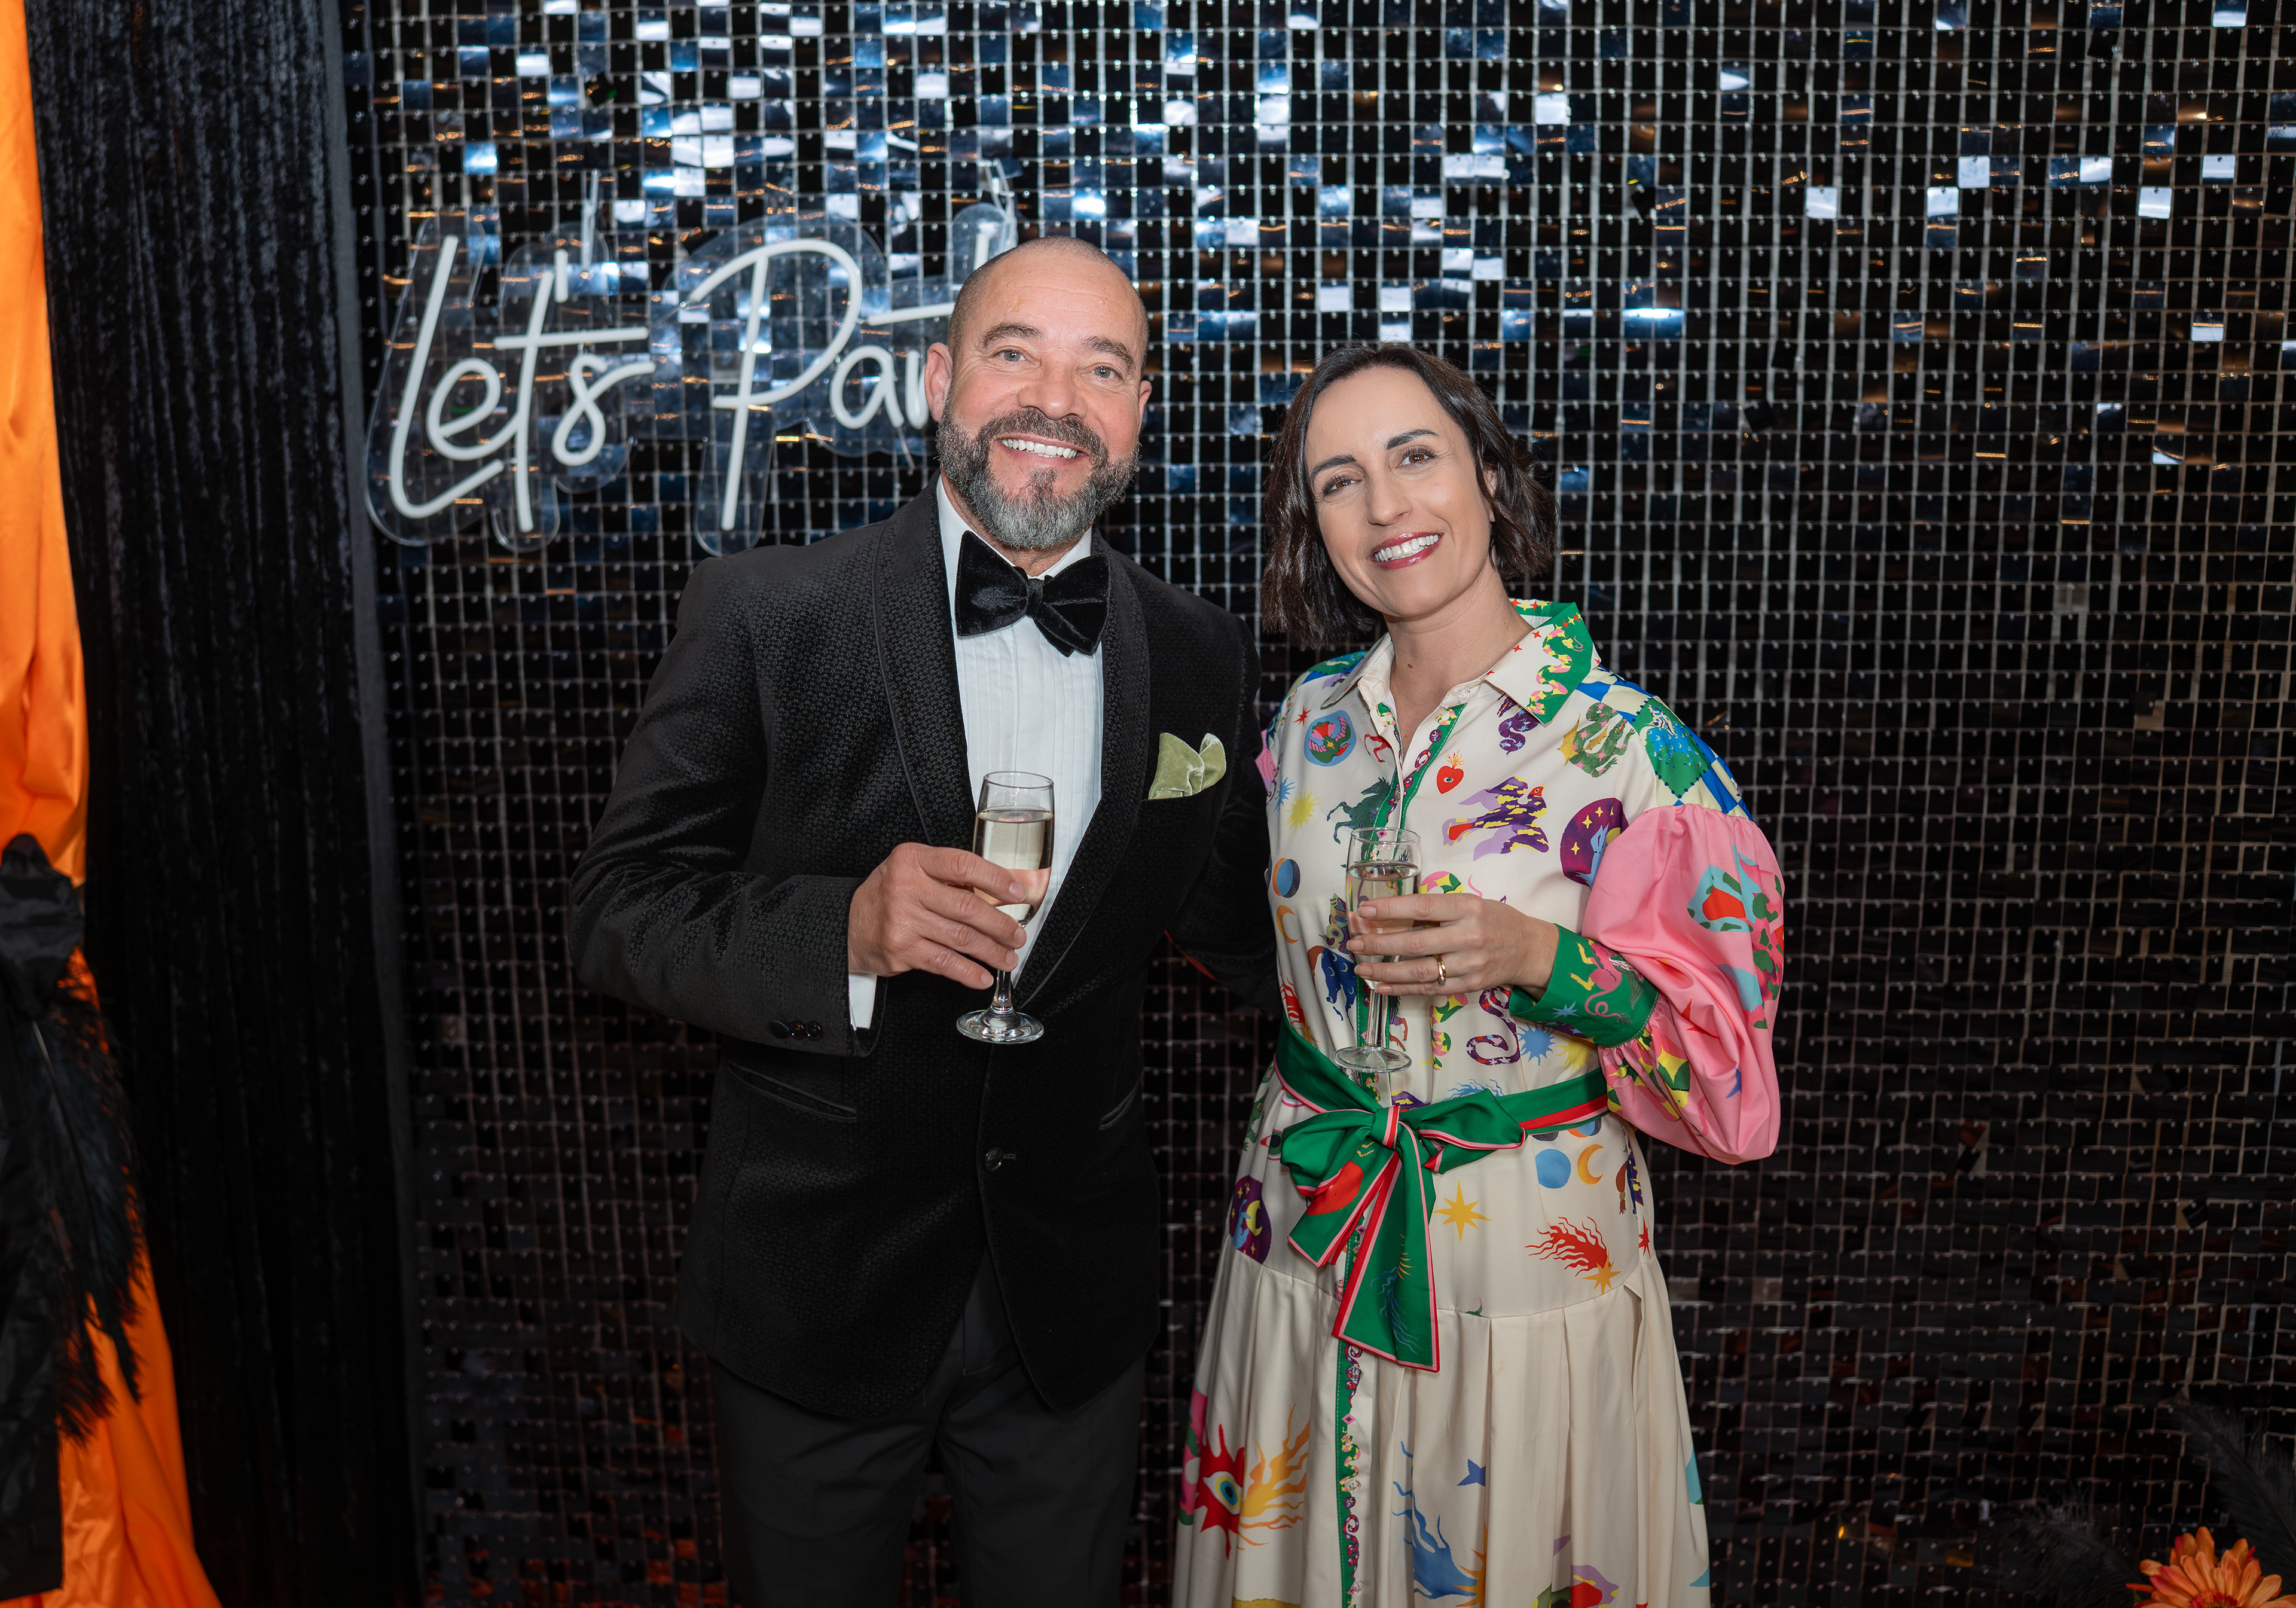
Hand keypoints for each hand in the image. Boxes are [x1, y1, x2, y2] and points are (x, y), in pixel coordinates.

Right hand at [848, 844, 1030, 989]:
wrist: (848, 924)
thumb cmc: (890, 894)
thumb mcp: (916, 870)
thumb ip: (956, 877)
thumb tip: (1009, 885)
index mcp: (913, 860)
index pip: (963, 866)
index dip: (996, 880)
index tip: (1018, 893)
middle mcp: (906, 887)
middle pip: (967, 907)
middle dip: (1000, 924)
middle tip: (1017, 934)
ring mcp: (903, 920)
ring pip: (960, 938)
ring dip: (991, 951)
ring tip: (1008, 957)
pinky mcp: (901, 950)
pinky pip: (944, 962)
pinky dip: (968, 972)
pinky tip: (982, 976)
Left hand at [1347, 893, 1559, 998]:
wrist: (1529, 948)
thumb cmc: (1494, 919)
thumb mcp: (1471, 902)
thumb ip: (1438, 908)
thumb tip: (1391, 911)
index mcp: (1468, 908)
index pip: (1423, 907)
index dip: (1392, 909)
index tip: (1365, 910)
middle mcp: (1469, 936)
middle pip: (1416, 942)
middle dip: (1380, 944)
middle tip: (1354, 943)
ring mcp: (1469, 964)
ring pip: (1420, 970)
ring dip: (1385, 971)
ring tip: (1361, 967)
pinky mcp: (1468, 985)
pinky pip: (1430, 988)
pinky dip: (1402, 989)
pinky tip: (1381, 986)